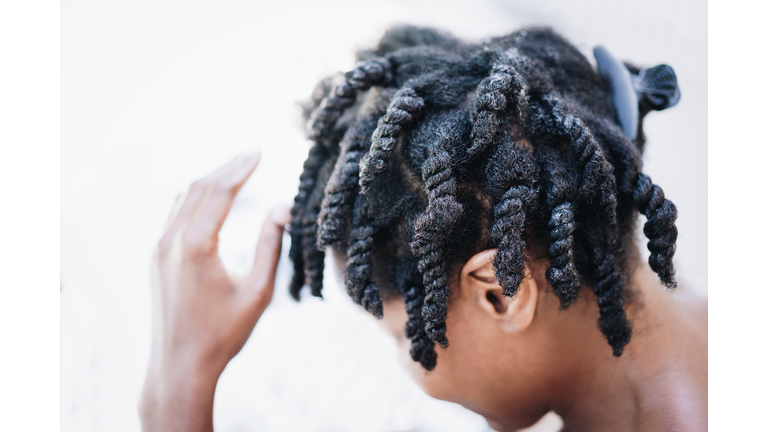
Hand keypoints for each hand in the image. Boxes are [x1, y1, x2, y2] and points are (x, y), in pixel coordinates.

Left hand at [140, 151, 289, 431]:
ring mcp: (159, 249)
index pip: (220, 192)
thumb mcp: (258, 292)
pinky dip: (192, 198)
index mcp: (196, 246)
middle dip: (226, 168)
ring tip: (233, 170)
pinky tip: (207, 199)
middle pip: (199, 188)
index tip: (259, 151)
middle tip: (250, 154)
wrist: (180, 365)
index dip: (241, 169)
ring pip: (182, 199)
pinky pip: (173, 215)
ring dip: (208, 181)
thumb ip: (270, 247)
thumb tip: (282, 209)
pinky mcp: (155, 259)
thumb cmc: (224, 334)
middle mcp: (171, 241)